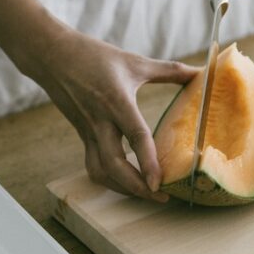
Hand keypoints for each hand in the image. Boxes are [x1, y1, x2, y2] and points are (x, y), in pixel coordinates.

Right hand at [27, 25, 197, 200]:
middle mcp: (100, 121)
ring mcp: (88, 131)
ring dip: (122, 188)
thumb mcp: (135, 62)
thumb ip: (169, 70)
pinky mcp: (83, 135)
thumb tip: (200, 72)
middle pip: (114, 165)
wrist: (53, 56)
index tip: (159, 183)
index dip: (147, 162)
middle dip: (136, 187)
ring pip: (100, 171)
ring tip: (146, 194)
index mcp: (116, 102)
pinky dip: (110, 179)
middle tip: (160, 196)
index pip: (135, 137)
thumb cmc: (95, 57)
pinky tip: (126, 182)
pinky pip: (93, 165)